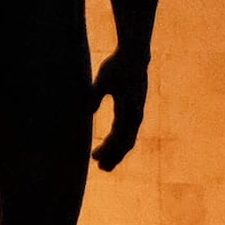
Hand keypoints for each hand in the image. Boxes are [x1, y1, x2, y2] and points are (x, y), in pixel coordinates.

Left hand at [90, 50, 149, 170]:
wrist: (135, 56)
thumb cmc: (117, 66)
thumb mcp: (103, 79)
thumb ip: (95, 95)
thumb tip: (87, 112)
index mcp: (129, 110)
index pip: (118, 137)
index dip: (107, 150)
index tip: (94, 158)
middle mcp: (136, 116)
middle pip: (125, 143)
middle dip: (114, 156)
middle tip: (101, 168)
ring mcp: (137, 114)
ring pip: (128, 139)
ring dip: (118, 152)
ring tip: (105, 163)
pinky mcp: (135, 111)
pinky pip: (129, 132)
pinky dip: (121, 142)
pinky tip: (113, 144)